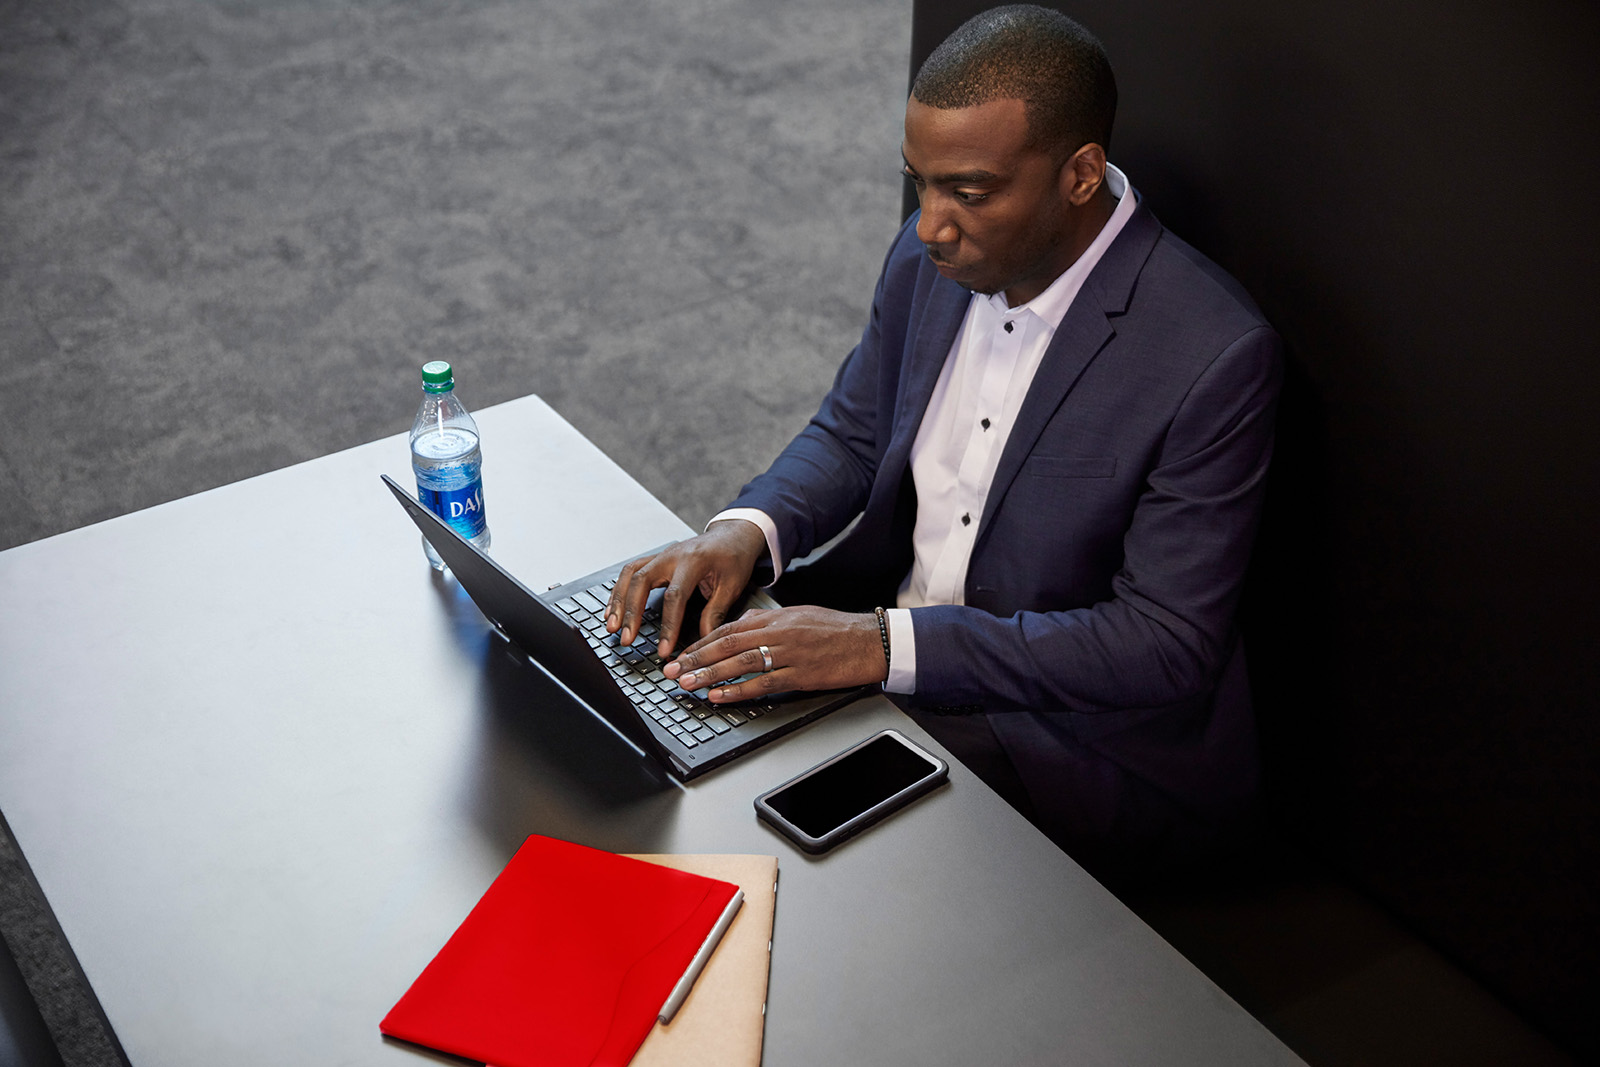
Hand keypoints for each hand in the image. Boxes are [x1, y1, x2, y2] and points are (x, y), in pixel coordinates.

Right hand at [605, 520, 767, 656]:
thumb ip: (716, 613)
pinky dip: (619, 591)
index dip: (668, 625)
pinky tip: (613, 609)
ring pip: (630, 575)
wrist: (732, 534)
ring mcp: (661, 555)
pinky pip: (631, 572)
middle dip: (631, 613)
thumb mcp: (732, 585)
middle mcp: (672, 555)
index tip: (664, 649)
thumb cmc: (734, 557)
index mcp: (694, 561)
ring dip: (619, 601)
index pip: (675, 596)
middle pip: (642, 582)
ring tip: (612, 627)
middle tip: (626, 638)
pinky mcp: (656, 559)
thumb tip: (704, 642)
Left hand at [665, 605, 888, 702]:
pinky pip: (763, 683)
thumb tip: (740, 624)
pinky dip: (738, 690)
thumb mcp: (797, 615)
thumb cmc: (835, 629)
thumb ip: (767, 619)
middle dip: (695, 658)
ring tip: (687, 683)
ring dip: (709, 674)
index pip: (728, 629)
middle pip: (727, 645)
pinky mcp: (801, 674)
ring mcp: (789, 653)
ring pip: (740, 663)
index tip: (681, 654)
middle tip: (671, 671)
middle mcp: (778, 633)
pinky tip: (719, 696)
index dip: (700, 643)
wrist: (869, 641)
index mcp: (775, 618)